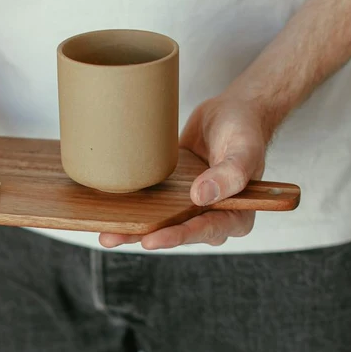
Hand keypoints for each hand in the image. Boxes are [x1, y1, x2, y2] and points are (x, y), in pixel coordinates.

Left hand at [98, 94, 270, 249]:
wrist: (232, 112)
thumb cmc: (245, 130)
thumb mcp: (243, 148)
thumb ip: (231, 174)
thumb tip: (201, 196)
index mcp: (236, 215)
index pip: (206, 230)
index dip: (178, 236)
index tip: (152, 239)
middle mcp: (212, 216)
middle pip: (176, 232)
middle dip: (145, 235)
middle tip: (113, 238)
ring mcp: (190, 206)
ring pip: (160, 222)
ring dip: (132, 228)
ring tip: (104, 233)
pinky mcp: (173, 194)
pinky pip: (153, 204)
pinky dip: (133, 208)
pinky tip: (109, 210)